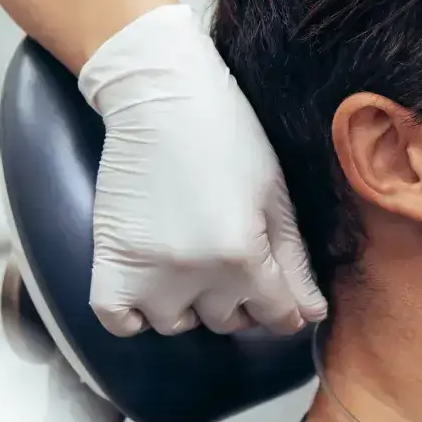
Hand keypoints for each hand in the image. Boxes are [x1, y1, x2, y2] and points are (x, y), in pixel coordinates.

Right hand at [77, 4, 325, 336]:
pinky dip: (135, 316)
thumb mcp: (276, 198)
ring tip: (193, 264)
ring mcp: (148, 272)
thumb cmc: (230, 139)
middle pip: (229, 322)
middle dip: (239, 300)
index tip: (280, 298)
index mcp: (245, 256)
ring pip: (177, 324)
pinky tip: (152, 289)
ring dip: (189, 305)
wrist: (161, 97)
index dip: (286, 310)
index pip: (278, 317)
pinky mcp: (109, 262)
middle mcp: (197, 274)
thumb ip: (294, 263)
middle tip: (233, 259)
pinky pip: (119, 322)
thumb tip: (312, 315)